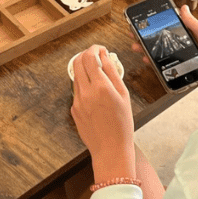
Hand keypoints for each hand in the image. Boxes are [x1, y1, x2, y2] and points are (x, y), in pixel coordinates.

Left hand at [70, 46, 136, 177]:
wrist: (110, 149)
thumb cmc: (122, 124)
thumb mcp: (124, 96)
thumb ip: (113, 73)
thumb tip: (105, 57)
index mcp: (101, 87)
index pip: (90, 57)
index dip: (95, 49)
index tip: (101, 50)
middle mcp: (85, 92)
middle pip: (77, 62)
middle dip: (86, 55)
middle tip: (97, 58)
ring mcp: (77, 101)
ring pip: (76, 76)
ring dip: (85, 70)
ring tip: (98, 76)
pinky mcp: (73, 109)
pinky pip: (76, 90)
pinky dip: (84, 85)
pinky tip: (96, 94)